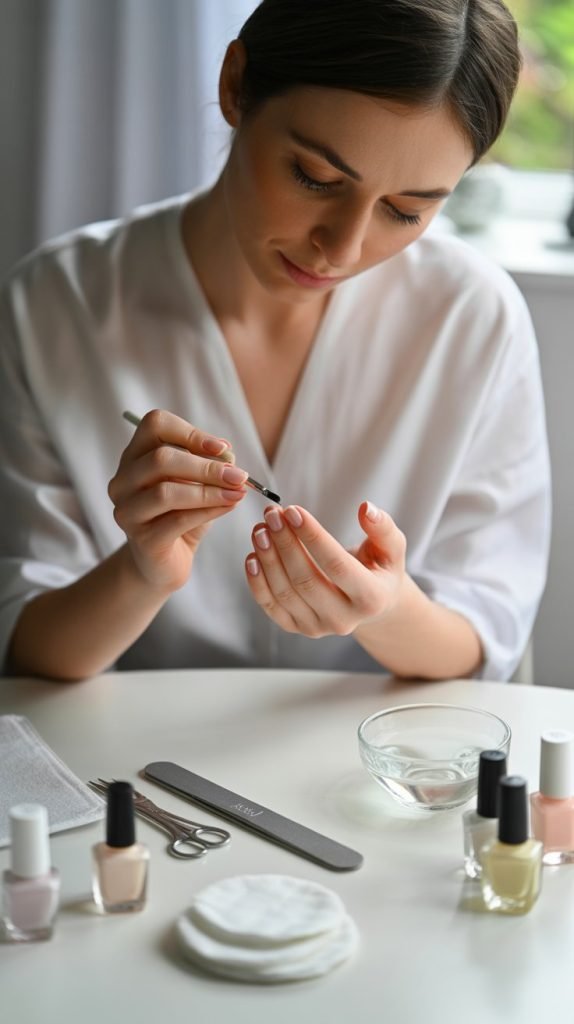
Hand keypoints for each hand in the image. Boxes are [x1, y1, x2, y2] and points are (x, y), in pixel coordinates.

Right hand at [108, 409, 247, 590]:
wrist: (163, 563)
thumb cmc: (181, 515)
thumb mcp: (198, 484)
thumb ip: (210, 465)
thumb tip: (228, 456)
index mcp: (134, 456)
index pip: (154, 425)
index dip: (191, 433)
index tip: (223, 448)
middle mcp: (123, 481)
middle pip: (160, 459)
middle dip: (207, 466)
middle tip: (239, 476)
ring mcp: (127, 511)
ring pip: (167, 491)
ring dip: (210, 490)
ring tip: (238, 492)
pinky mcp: (141, 540)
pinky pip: (177, 520)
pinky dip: (209, 511)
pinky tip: (229, 507)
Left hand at [244, 500, 406, 636]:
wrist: (370, 603)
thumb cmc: (379, 568)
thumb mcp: (392, 548)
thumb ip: (382, 528)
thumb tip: (366, 509)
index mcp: (371, 599)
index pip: (337, 565)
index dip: (313, 537)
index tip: (293, 511)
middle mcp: (344, 620)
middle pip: (306, 580)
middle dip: (285, 544)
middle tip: (272, 515)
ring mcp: (318, 628)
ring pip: (285, 593)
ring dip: (268, 558)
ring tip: (260, 529)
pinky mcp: (298, 628)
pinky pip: (271, 606)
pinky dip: (257, 582)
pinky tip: (253, 556)